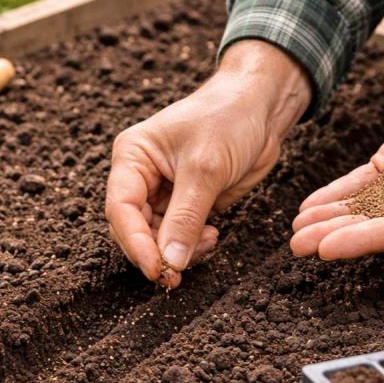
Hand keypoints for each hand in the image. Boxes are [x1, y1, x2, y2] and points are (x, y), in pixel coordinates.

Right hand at [106, 41, 311, 287]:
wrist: (262, 107)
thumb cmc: (228, 118)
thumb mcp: (205, 168)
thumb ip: (186, 217)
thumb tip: (169, 261)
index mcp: (133, 157)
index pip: (121, 208)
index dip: (135, 243)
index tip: (156, 268)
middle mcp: (141, 176)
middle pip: (134, 228)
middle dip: (156, 252)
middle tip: (176, 275)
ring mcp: (164, 191)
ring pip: (158, 237)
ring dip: (178, 251)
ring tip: (207, 244)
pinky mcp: (187, 203)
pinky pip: (180, 235)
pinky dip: (193, 245)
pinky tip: (212, 238)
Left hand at [291, 54, 383, 259]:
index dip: (361, 241)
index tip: (327, 248)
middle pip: (373, 227)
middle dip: (334, 235)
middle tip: (297, 245)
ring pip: (362, 209)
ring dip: (329, 218)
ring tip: (296, 229)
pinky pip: (361, 185)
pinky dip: (336, 195)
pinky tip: (310, 206)